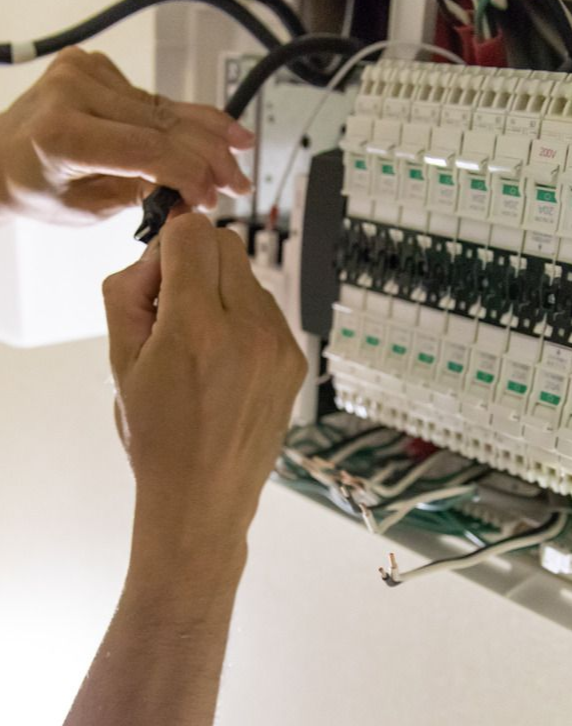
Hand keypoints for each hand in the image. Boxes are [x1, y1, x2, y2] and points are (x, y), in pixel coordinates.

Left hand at [0, 47, 253, 223]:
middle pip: (165, 126)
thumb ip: (144, 194)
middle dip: (210, 158)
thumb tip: (196, 195)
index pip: (148, 150)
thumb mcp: (88, 208)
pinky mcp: (97, 66)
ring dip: (208, 136)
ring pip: (167, 109)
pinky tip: (212, 133)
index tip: (213, 198)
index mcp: (61, 134)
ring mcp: (84, 72)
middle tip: (238, 183)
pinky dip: (185, 118)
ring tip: (239, 154)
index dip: (191, 175)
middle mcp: (72, 92)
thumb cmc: (34, 187)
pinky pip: (154, 98)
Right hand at [102, 214, 306, 560]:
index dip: (167, 247)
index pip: (194, 233)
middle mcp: (249, 330)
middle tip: (173, 308)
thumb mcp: (120, 359)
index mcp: (198, 329)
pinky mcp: (296, 358)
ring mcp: (280, 345)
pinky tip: (225, 362)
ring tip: (200, 346)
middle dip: (195, 263)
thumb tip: (160, 249)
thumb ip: (131, 290)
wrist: (204, 494)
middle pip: (226, 244)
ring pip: (249, 277)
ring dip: (222, 293)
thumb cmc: (156, 434)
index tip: (156, 280)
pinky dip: (244, 320)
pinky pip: (268, 311)